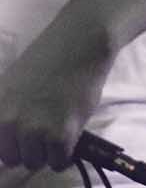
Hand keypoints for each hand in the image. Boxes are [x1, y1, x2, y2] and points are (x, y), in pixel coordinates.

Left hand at [0, 18, 114, 172]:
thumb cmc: (50, 56)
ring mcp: (35, 130)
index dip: (11, 142)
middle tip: (45, 127)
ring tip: (60, 126)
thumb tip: (8, 135)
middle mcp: (9, 123)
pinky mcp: (60, 135)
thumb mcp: (11, 82)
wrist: (82, 39)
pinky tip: (71, 131)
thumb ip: (6, 111)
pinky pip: (58, 162)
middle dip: (29, 147)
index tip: (22, 136)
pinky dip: (66, 152)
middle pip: (13, 158)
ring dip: (47, 150)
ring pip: (35, 161)